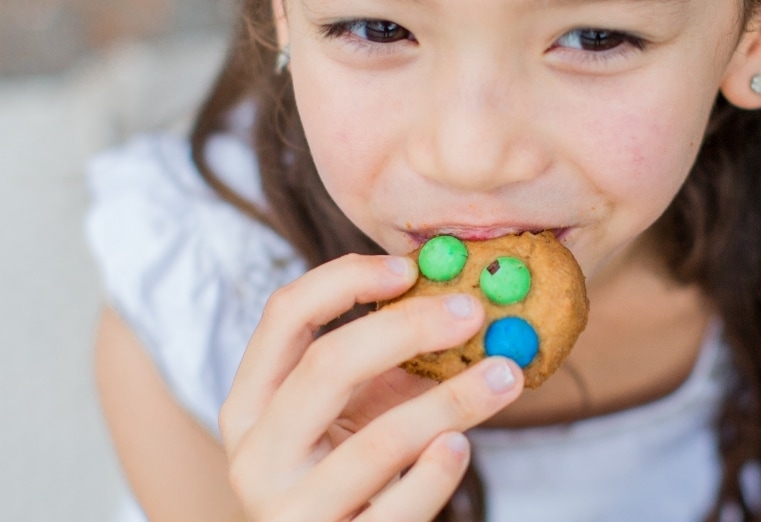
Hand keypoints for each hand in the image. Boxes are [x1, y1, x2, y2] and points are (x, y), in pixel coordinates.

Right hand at [220, 253, 523, 520]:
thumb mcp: (355, 412)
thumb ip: (390, 361)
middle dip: (408, 328)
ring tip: (504, 375)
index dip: (347, 279)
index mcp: (251, 403)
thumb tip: (463, 301)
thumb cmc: (352, 475)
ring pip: (379, 440)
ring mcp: (290, 510)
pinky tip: (462, 446)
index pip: (285, 314)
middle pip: (327, 365)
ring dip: (454, 400)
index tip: (410, 269)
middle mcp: (257, 455)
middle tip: (472, 313)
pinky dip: (439, 470)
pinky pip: (400, 504)